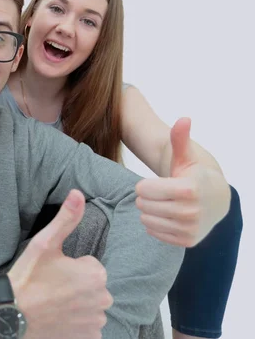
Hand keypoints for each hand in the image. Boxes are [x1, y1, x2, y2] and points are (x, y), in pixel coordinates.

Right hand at [8, 190, 112, 338]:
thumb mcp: (45, 243)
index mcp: (96, 275)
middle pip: (92, 287)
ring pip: (91, 307)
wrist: (10, 314)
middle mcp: (102, 299)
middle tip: (51, 288)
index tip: (53, 273)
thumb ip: (66, 219)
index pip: (90, 266)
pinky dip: (77, 324)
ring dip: (78, 306)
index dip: (71, 268)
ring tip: (53, 304)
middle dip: (77, 287)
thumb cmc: (28, 278)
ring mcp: (95, 322)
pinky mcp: (88, 338)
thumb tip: (77, 193)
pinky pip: (89, 327)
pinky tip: (59, 319)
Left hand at [136, 117, 229, 246]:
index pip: (144, 189)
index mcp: (188, 189)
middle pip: (143, 205)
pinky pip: (154, 232)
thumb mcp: (185, 157)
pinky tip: (167, 216)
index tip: (156, 182)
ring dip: (148, 211)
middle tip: (158, 193)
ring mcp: (190, 229)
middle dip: (146, 197)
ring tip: (162, 203)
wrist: (216, 200)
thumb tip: (184, 119)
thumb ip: (180, 139)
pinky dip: (154, 224)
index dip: (145, 184)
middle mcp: (191, 212)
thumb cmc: (194, 175)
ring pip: (146, 220)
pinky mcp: (187, 241)